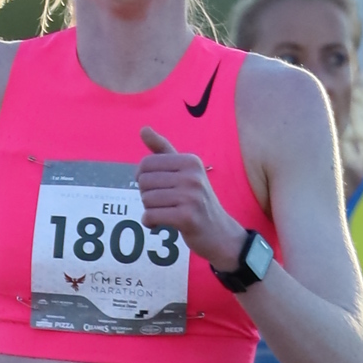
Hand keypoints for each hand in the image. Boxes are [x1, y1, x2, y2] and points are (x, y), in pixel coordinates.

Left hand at [134, 130, 243, 274]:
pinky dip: (150, 223)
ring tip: (165, 213)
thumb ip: (163, 151)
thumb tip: (143, 129)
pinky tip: (159, 225)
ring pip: (146, 199)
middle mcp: (192, 175)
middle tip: (162, 203)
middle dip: (146, 195)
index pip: (147, 164)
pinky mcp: (186, 218)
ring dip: (149, 210)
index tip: (155, 188)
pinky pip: (151, 216)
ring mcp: (191, 197)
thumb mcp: (185, 171)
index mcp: (190, 161)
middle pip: (144, 181)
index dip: (143, 178)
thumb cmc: (197, 201)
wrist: (220, 233)